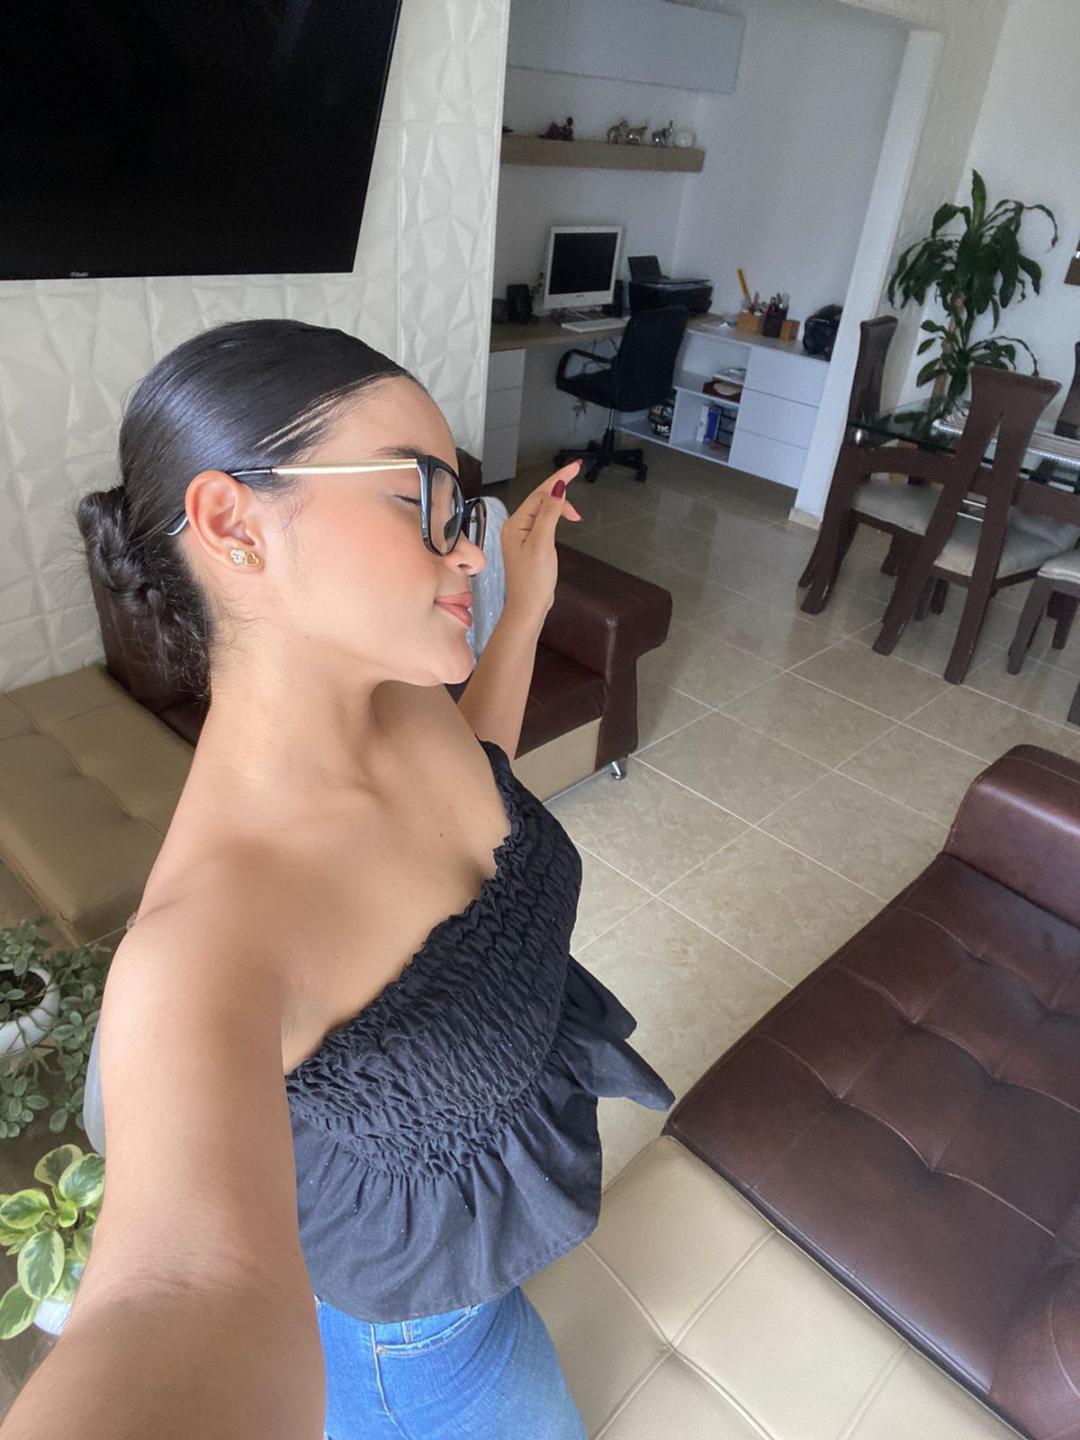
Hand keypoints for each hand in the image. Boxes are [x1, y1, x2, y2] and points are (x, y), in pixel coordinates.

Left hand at [499, 461, 582, 626]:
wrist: (528, 607)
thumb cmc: (534, 579)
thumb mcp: (543, 543)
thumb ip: (549, 514)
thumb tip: (557, 488)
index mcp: (515, 523)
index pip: (539, 493)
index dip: (558, 478)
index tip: (576, 467)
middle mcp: (514, 526)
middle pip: (539, 499)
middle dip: (560, 491)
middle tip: (579, 483)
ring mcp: (520, 536)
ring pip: (542, 510)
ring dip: (559, 506)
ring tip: (576, 516)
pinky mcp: (528, 545)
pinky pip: (542, 522)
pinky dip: (555, 517)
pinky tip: (563, 519)